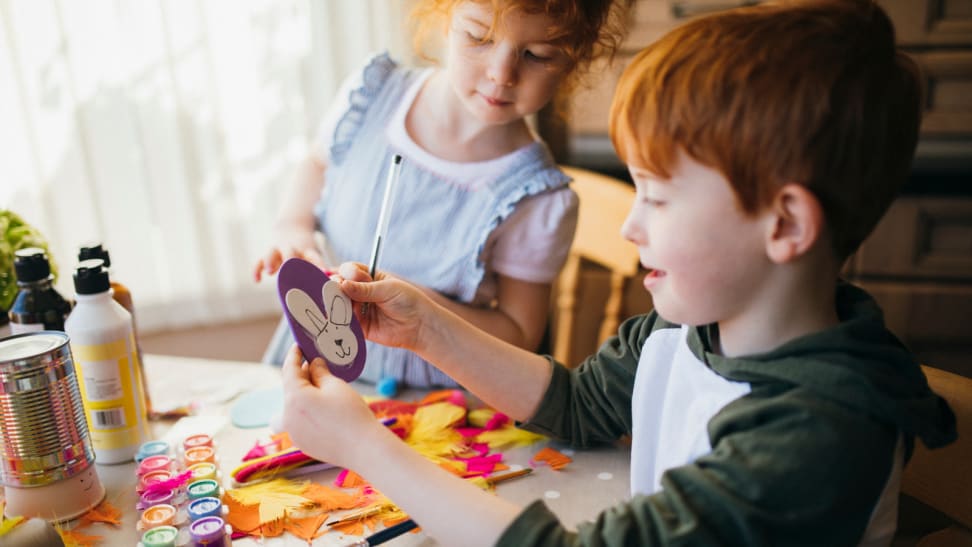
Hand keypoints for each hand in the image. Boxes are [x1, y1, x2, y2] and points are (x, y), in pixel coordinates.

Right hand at [253, 226, 325, 281]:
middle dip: (289, 260)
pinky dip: (257, 270)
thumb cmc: (306, 250)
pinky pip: (259, 261)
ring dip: (270, 261)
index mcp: (307, 250)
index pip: (313, 256)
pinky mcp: (267, 255)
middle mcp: (292, 249)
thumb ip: (322, 268)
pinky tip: (257, 280)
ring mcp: (278, 250)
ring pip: (272, 252)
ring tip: (270, 272)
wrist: (291, 229)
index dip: (318, 264)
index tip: (322, 273)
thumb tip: (334, 280)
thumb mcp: (315, 254)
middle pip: (290, 252)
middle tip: (289, 270)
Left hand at [279, 345, 381, 466]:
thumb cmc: (351, 413)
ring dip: (302, 394)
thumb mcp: (336, 385)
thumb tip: (313, 365)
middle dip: (301, 376)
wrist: (363, 448)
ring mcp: (293, 432)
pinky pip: (298, 421)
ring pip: (292, 406)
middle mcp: (288, 416)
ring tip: (319, 387)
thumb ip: (320, 372)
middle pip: (290, 389)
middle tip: (315, 364)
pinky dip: (305, 411)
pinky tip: (322, 409)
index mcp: (294, 398)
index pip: (289, 370)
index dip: (293, 355)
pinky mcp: (301, 443)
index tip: (298, 346)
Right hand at [335, 262, 434, 352]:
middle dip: (336, 288)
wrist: (419, 326)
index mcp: (368, 277)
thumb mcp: (387, 289)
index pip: (350, 271)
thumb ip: (364, 289)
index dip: (346, 273)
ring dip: (335, 305)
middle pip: (340, 287)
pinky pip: (345, 323)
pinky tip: (337, 320)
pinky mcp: (359, 326)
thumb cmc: (408, 301)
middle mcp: (360, 292)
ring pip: (340, 305)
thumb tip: (342, 284)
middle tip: (338, 290)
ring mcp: (358, 309)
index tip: (350, 277)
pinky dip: (339, 322)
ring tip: (337, 306)